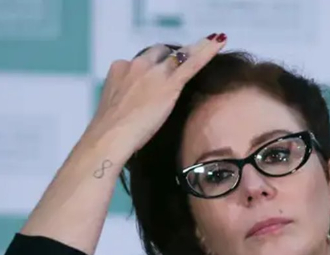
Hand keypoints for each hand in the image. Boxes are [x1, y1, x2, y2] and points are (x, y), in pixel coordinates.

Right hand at [79, 34, 226, 160]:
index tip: (160, 70)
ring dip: (193, 50)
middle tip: (184, 64)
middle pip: (160, 53)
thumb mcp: (114, 109)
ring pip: (179, 55)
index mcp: (119, 69)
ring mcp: (154, 73)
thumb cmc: (110, 132)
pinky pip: (193, 63)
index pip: (142, 60)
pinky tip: (219, 42)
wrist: (110, 137)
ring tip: (210, 43)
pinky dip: (208, 51)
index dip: (153, 66)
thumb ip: (126, 101)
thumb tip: (135, 109)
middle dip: (172, 57)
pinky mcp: (170, 84)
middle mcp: (136, 65)